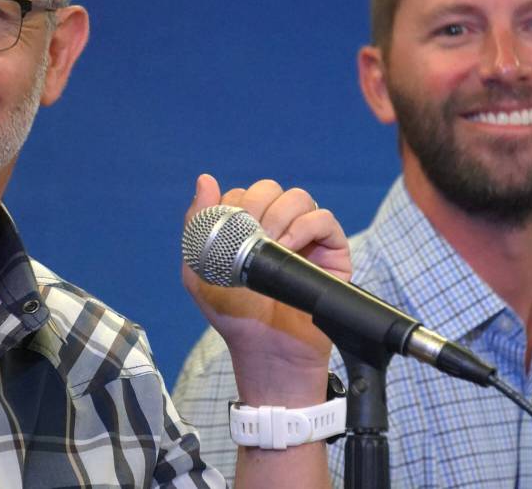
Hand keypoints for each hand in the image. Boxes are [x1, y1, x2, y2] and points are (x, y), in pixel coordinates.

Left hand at [182, 174, 350, 404]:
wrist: (266, 351)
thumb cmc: (235, 316)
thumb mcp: (201, 270)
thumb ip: (199, 225)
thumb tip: (205, 179)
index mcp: (248, 228)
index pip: (243, 193)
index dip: (234, 205)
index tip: (229, 231)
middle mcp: (278, 227)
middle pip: (271, 189)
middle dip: (257, 207)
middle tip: (252, 237)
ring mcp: (306, 238)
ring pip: (299, 198)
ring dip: (280, 215)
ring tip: (272, 244)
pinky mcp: (332, 251)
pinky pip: (325, 219)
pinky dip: (306, 227)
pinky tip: (290, 248)